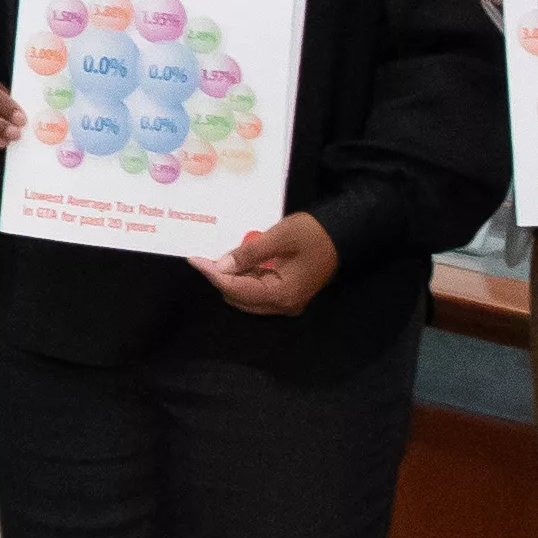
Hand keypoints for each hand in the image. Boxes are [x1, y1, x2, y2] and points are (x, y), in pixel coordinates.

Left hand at [198, 212, 342, 315]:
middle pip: (239, 298)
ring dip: (232, 279)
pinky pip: (258, 292)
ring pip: (247, 297)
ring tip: (222, 257)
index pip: (237, 289)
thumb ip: (249, 253)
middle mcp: (284, 305)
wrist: (344, 234)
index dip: (212, 274)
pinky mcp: (289, 295)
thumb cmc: (313, 233)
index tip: (193, 259)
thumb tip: (220, 266)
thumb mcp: (280, 236)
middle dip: (220, 278)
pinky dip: (245, 278)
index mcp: (283, 294)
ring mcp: (288, 302)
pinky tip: (239, 262)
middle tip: (207, 256)